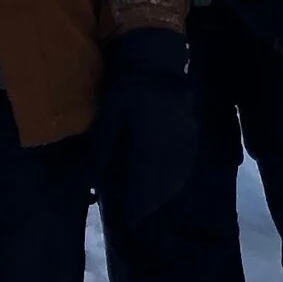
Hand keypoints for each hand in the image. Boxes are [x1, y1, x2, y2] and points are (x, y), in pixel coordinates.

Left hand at [95, 26, 199, 233]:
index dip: (137, 206)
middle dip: (149, 203)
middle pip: (162, 186)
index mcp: (149, 148)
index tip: (130, 221)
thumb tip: (94, 182)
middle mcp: (170, 149)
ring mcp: (183, 140)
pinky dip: (173, 175)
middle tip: (138, 217)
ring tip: (150, 203)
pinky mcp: (189, 132)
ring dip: (162, 191)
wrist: (156, 59)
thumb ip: (102, 152)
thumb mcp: (107, 120)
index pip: (144, 187)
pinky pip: (183, 161)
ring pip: (174, 175)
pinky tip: (165, 180)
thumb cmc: (126, 88)